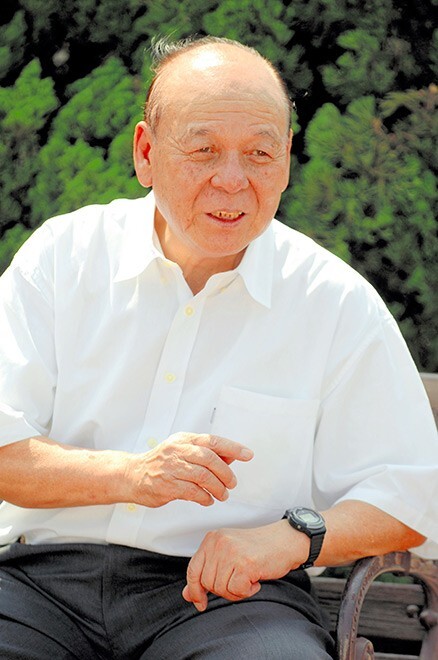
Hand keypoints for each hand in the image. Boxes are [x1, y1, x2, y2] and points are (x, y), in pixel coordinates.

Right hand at [125, 432, 252, 506]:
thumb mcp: (183, 450)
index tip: (248, 455)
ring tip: (223, 495)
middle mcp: (177, 450)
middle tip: (232, 484)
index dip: (233, 447)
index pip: (213, 441)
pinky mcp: (166, 485)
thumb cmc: (161, 463)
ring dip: (218, 488)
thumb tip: (232, 456)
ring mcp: (171, 468)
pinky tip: (208, 500)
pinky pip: (192, 492)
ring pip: (203, 476)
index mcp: (184, 440)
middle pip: (210, 458)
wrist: (132, 475)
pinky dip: (205, 497)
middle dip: (226, 473)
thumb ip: (206, 453)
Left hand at [182, 520, 309, 610]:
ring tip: (248, 579)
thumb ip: (207, 572)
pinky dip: (247, 592)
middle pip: (207, 583)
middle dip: (222, 590)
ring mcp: (231, 552)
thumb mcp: (227, 556)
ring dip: (236, 592)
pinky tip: (256, 580)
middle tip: (238, 582)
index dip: (195, 590)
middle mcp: (218, 543)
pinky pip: (237, 591)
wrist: (284, 541)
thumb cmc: (257, 549)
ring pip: (221, 589)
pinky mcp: (245, 563)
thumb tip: (188, 594)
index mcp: (211, 539)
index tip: (200, 602)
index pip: (193, 570)